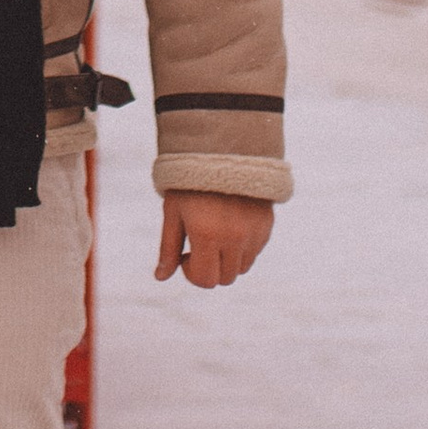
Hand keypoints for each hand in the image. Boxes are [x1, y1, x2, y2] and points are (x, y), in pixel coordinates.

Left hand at [154, 191, 274, 287]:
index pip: (206, 280)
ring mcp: (254, 233)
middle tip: (199, 243)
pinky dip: (242, 248)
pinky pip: (254, 252)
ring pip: (241, 268)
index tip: (185, 254)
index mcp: (207, 235)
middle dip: (209, 268)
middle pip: (225, 278)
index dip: (192, 273)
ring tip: (215, 233)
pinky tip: (230, 224)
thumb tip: (160, 278)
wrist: (223, 148)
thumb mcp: (173, 212)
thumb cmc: (189, 181)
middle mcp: (235, 238)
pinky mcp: (267, 226)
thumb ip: (168, 248)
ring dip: (227, 260)